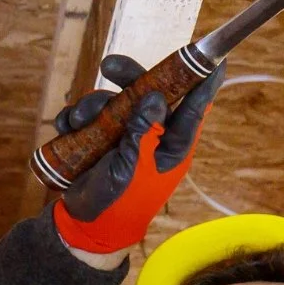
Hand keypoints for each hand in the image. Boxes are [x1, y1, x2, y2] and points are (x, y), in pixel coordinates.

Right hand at [50, 53, 223, 256]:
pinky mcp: (100, 138)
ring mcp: (125, 135)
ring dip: (92, 104)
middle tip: (109, 66)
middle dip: (128, 76)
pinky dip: (76, 117)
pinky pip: (90, 115)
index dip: (202, 83)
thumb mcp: (135, 167)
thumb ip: (144, 131)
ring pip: (114, 100)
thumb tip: (155, 96)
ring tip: (78, 119)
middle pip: (148, 92)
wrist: (89, 224)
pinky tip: (67, 126)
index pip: (193, 108)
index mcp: (172, 145)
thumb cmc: (123, 202)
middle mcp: (152, 135)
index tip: (216, 60)